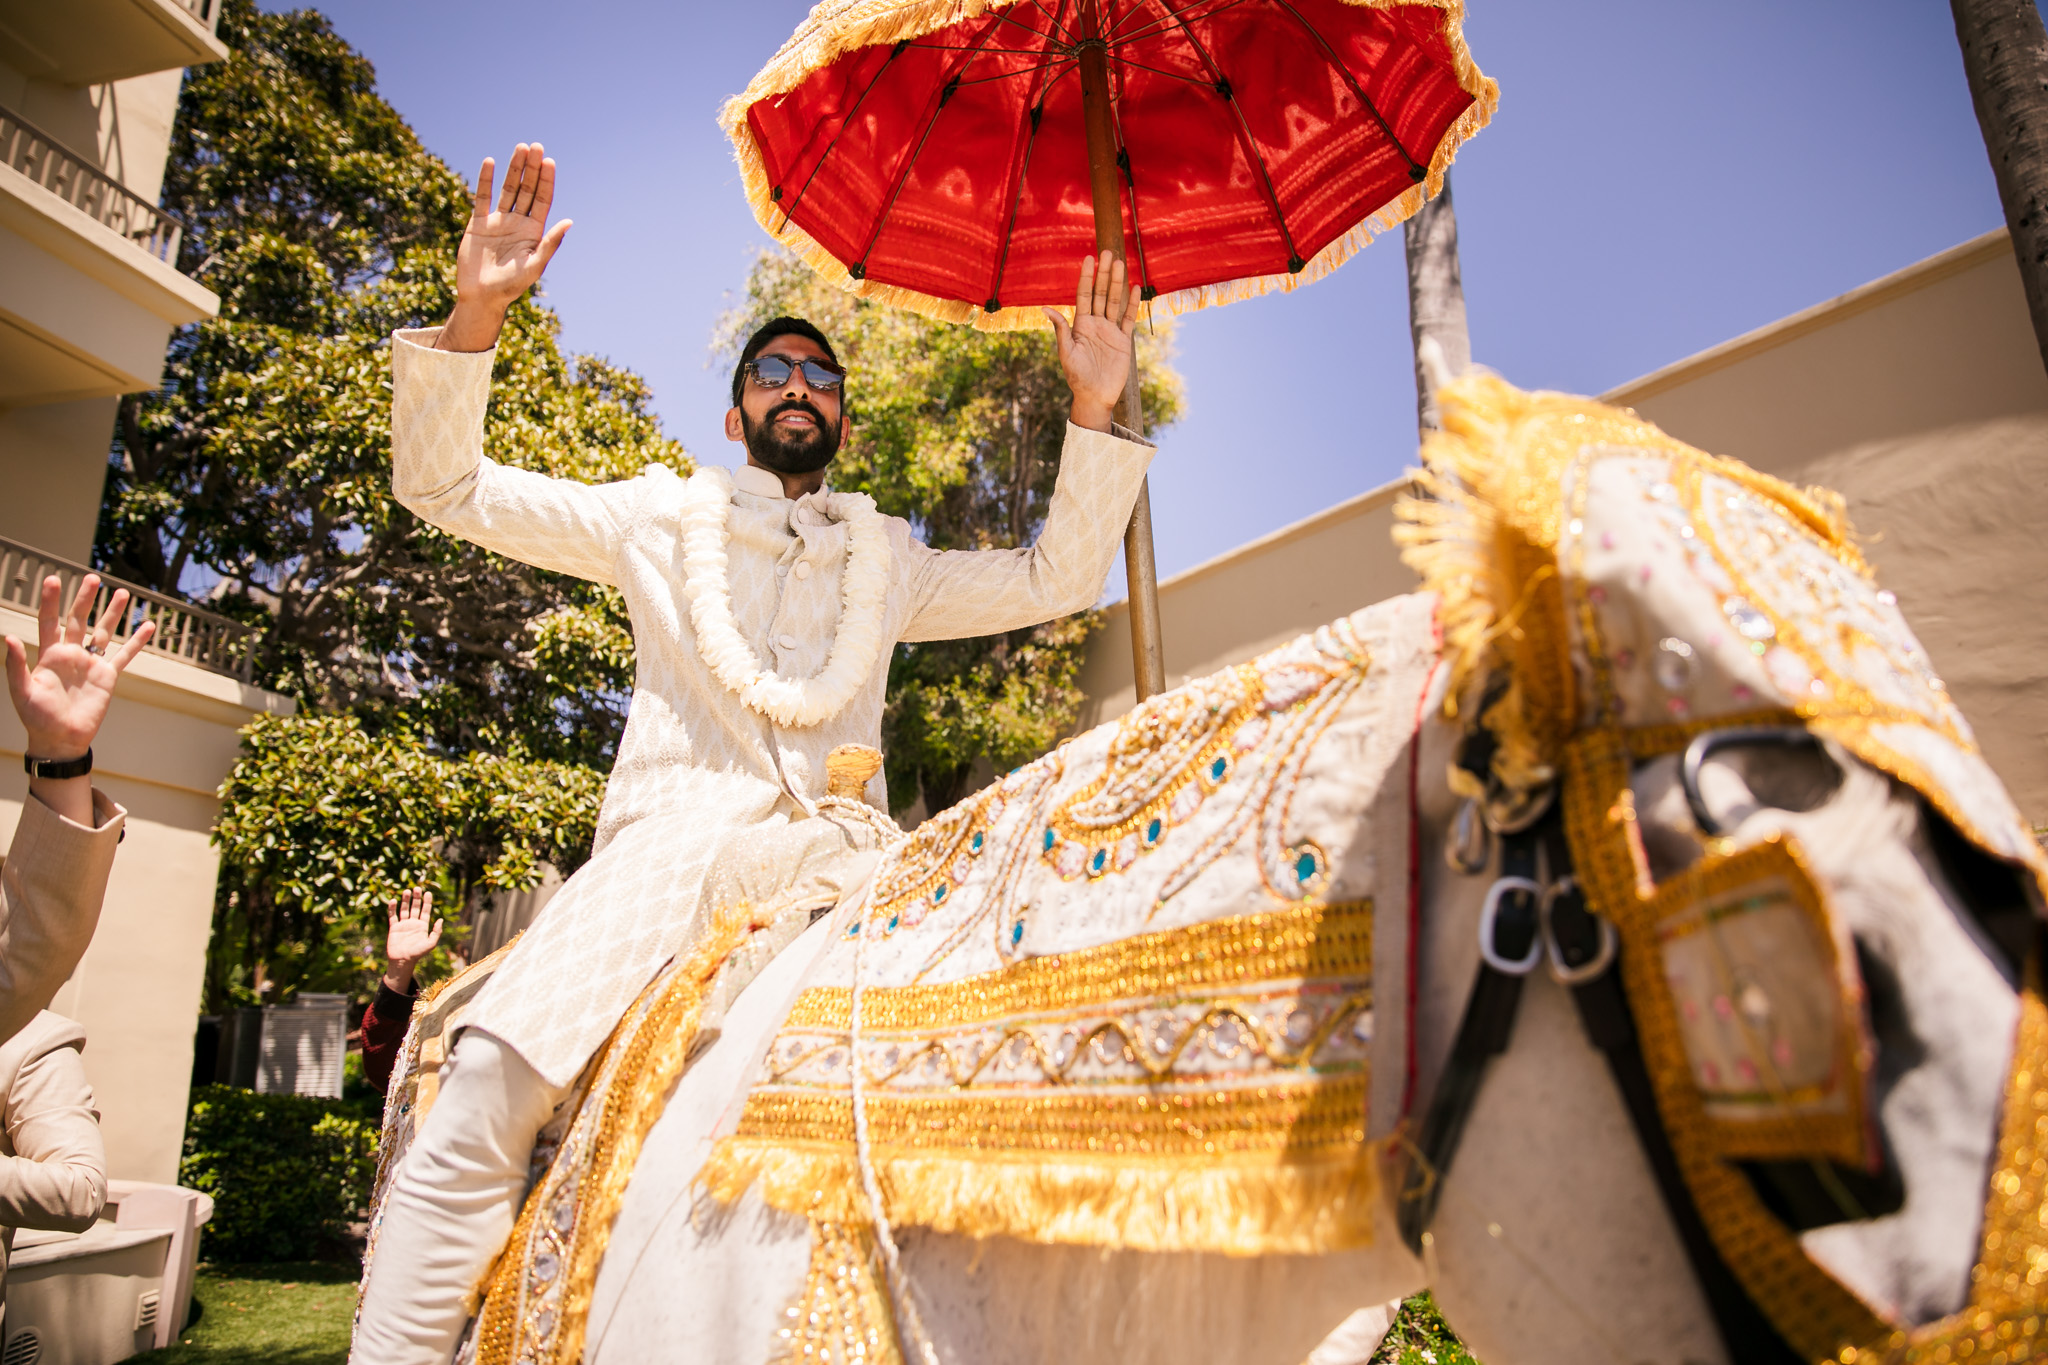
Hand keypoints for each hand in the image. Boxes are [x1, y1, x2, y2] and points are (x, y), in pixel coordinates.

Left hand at [5, 574, 152, 762]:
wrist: (61, 739)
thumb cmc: (36, 718)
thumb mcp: (22, 691)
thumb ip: (16, 664)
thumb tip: (8, 636)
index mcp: (48, 655)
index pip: (50, 621)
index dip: (51, 601)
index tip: (54, 579)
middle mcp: (70, 654)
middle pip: (78, 619)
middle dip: (85, 598)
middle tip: (93, 577)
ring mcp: (90, 664)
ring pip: (104, 632)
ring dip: (112, 613)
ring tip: (122, 593)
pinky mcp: (107, 676)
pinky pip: (124, 655)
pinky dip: (137, 641)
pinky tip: (147, 625)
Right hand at [383, 888, 442, 992]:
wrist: (402, 961)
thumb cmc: (418, 954)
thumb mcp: (431, 944)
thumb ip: (436, 932)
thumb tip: (441, 919)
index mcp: (423, 926)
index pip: (426, 911)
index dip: (427, 902)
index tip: (428, 892)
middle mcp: (413, 923)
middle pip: (415, 907)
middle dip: (416, 898)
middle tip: (417, 888)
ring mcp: (403, 925)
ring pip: (404, 909)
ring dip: (405, 900)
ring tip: (407, 891)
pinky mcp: (394, 928)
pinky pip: (393, 916)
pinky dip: (392, 908)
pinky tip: (393, 900)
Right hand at [438, 143, 571, 352]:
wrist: (481, 296)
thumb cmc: (511, 286)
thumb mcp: (534, 265)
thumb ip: (550, 243)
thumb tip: (568, 221)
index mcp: (533, 231)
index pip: (543, 199)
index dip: (546, 180)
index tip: (549, 161)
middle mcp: (517, 222)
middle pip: (527, 189)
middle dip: (531, 169)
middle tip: (535, 146)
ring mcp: (498, 220)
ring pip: (507, 188)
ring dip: (513, 169)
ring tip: (520, 148)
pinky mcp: (478, 223)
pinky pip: (482, 197)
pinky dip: (485, 180)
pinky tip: (489, 162)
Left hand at [1044, 251, 1136, 432]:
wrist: (1094, 396)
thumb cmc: (1076, 377)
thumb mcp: (1066, 352)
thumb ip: (1061, 329)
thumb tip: (1046, 308)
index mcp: (1080, 325)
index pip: (1084, 295)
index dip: (1086, 277)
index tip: (1088, 258)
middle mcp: (1096, 324)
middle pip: (1100, 293)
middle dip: (1104, 273)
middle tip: (1108, 252)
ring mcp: (1110, 331)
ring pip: (1114, 301)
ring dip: (1117, 283)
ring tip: (1120, 263)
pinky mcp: (1123, 341)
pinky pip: (1128, 319)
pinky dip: (1132, 304)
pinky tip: (1134, 288)